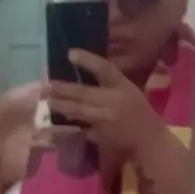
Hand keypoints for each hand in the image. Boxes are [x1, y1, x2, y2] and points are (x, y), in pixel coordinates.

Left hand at [44, 49, 165, 154]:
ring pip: (78, 110)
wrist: (149, 140)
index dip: (87, 60)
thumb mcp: (129, 92)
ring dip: (61, 105)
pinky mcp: (100, 134)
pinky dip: (68, 126)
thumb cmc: (140, 114)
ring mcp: (105, 118)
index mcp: (124, 86)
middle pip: (83, 92)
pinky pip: (80, 128)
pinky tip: (55, 124)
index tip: (70, 53)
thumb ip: (110, 85)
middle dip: (62, 88)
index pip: (104, 68)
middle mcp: (113, 100)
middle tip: (45, 85)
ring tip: (47, 101)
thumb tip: (83, 75)